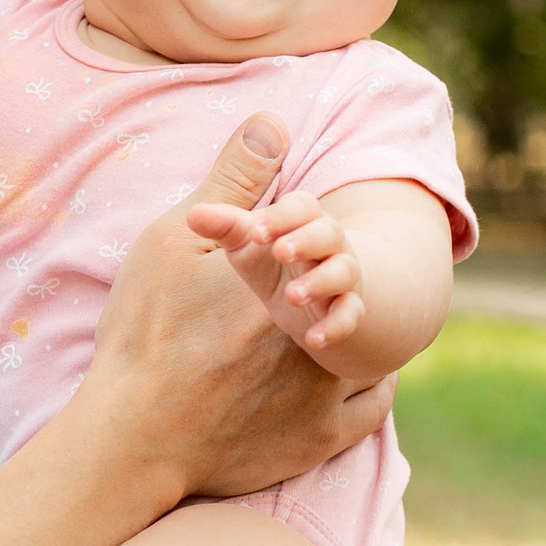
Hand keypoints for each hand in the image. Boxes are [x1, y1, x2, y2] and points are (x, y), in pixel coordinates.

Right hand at [88, 117, 390, 504]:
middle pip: (352, 299)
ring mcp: (327, 392)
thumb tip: (271, 123)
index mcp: (289, 282)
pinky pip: (371, 410)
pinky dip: (369, 389)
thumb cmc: (144, 334)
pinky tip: (355, 379)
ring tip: (336, 332)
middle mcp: (322, 330)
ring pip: (371, 355)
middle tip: (318, 292)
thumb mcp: (174, 244)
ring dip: (359, 340)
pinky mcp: (320, 441)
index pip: (327, 247)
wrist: (132, 436)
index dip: (312, 245)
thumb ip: (231, 182)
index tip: (294, 251)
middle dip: (338, 293)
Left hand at [189, 180, 365, 359]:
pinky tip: (315, 339)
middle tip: (281, 252)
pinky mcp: (348, 309)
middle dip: (306, 241)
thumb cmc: (274, 264)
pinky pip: (351, 314)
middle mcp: (328, 244)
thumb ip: (225, 228)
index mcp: (302, 220)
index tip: (257, 232)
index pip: (302, 206)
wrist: (315, 302)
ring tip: (292, 296)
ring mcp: (341, 276)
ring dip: (321, 282)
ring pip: (343, 271)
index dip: (282, 216)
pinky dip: (336, 326)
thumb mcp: (247, 245)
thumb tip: (194, 216)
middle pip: (328, 232)